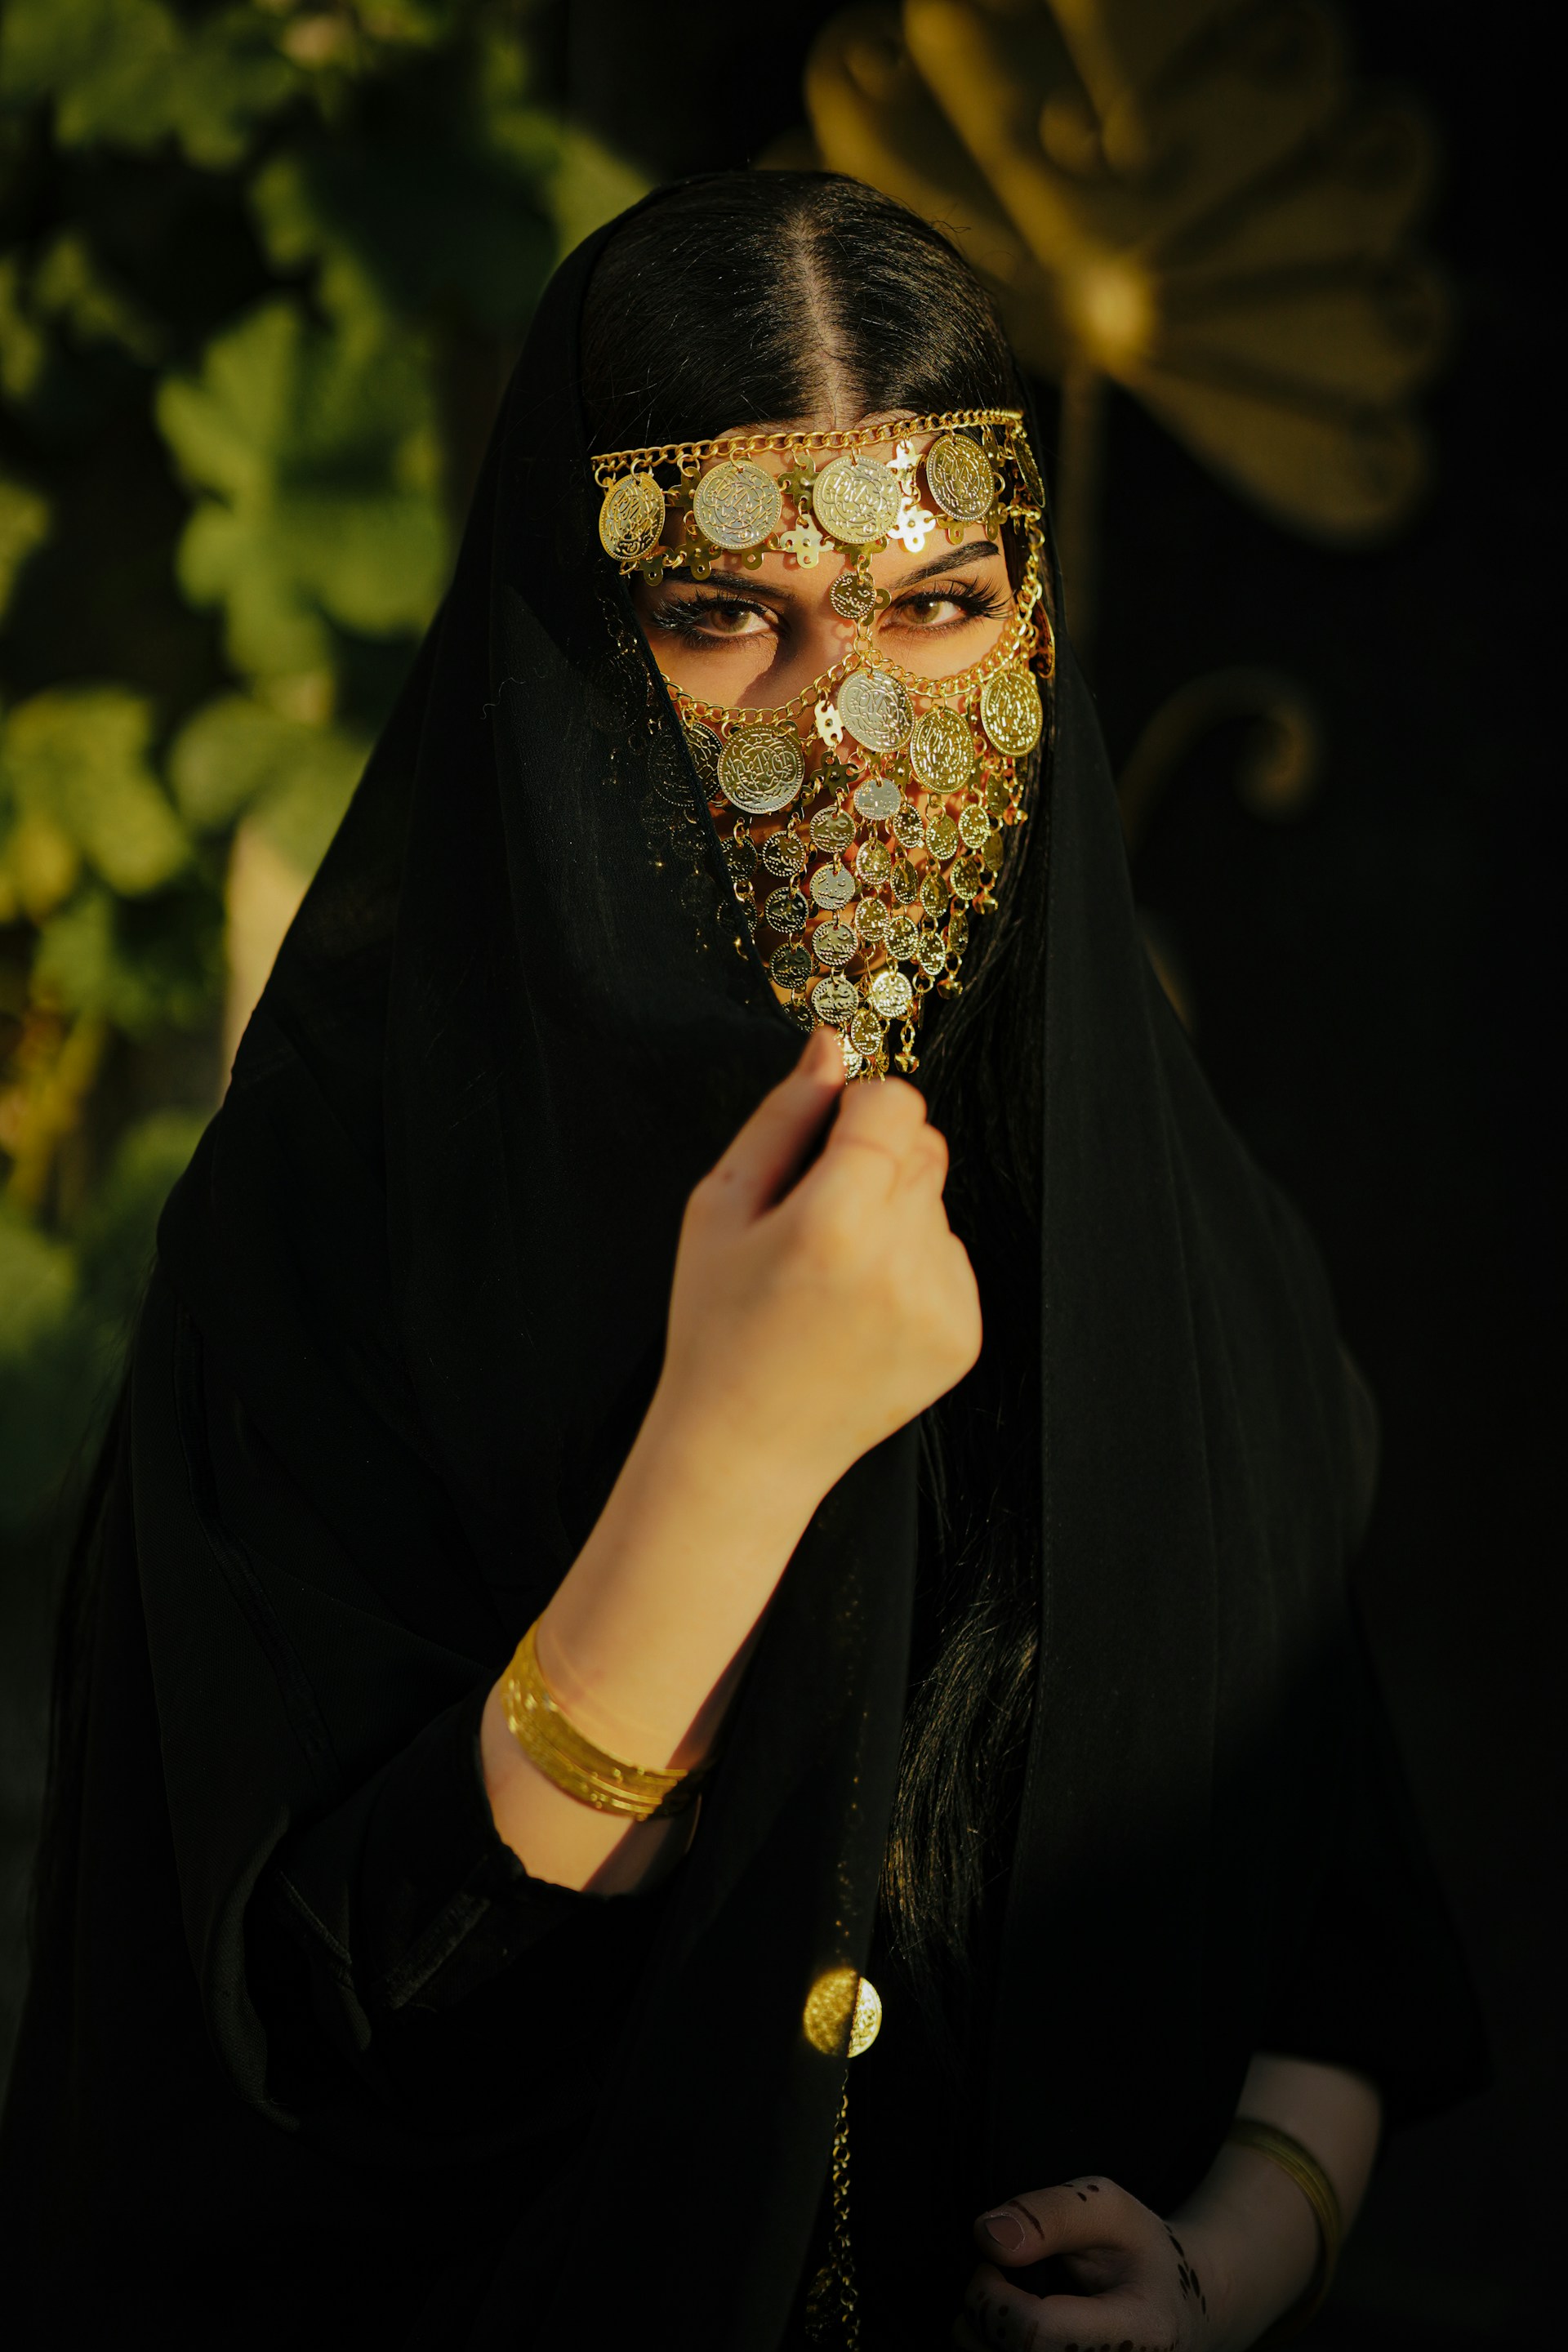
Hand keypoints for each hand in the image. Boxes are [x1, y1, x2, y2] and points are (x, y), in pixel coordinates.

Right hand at [656, 1026, 981, 1508]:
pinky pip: (950, 1257)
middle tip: (817, 1219)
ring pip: (936, 1203)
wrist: (745, 1446)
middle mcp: (899, 1260)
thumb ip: (784, 1117)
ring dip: (894, 1217)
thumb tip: (831, 1044)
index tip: (827, 1139)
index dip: (859, 1109)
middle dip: (877, 1160)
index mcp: (834, 1221)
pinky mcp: (962, 1334)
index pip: (896, 1103)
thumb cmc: (718, 1324)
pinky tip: (859, 1311)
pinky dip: (911, 1268)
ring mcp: (939, 1302)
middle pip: (925, 1146)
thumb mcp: (722, 1207)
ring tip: (832, 1278)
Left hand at [954, 2179, 1216, 2351]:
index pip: (1035, 2333)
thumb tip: (988, 2238)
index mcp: (1140, 2332)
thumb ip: (1049, 2214)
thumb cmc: (1140, 2252)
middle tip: (992, 2280)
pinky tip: (1012, 2331)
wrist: (1178, 2307)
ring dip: (981, 2339)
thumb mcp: (1107, 2207)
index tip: (990, 2263)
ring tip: (1004, 2306)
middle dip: (979, 2317)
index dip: (992, 2296)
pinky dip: (997, 2350)